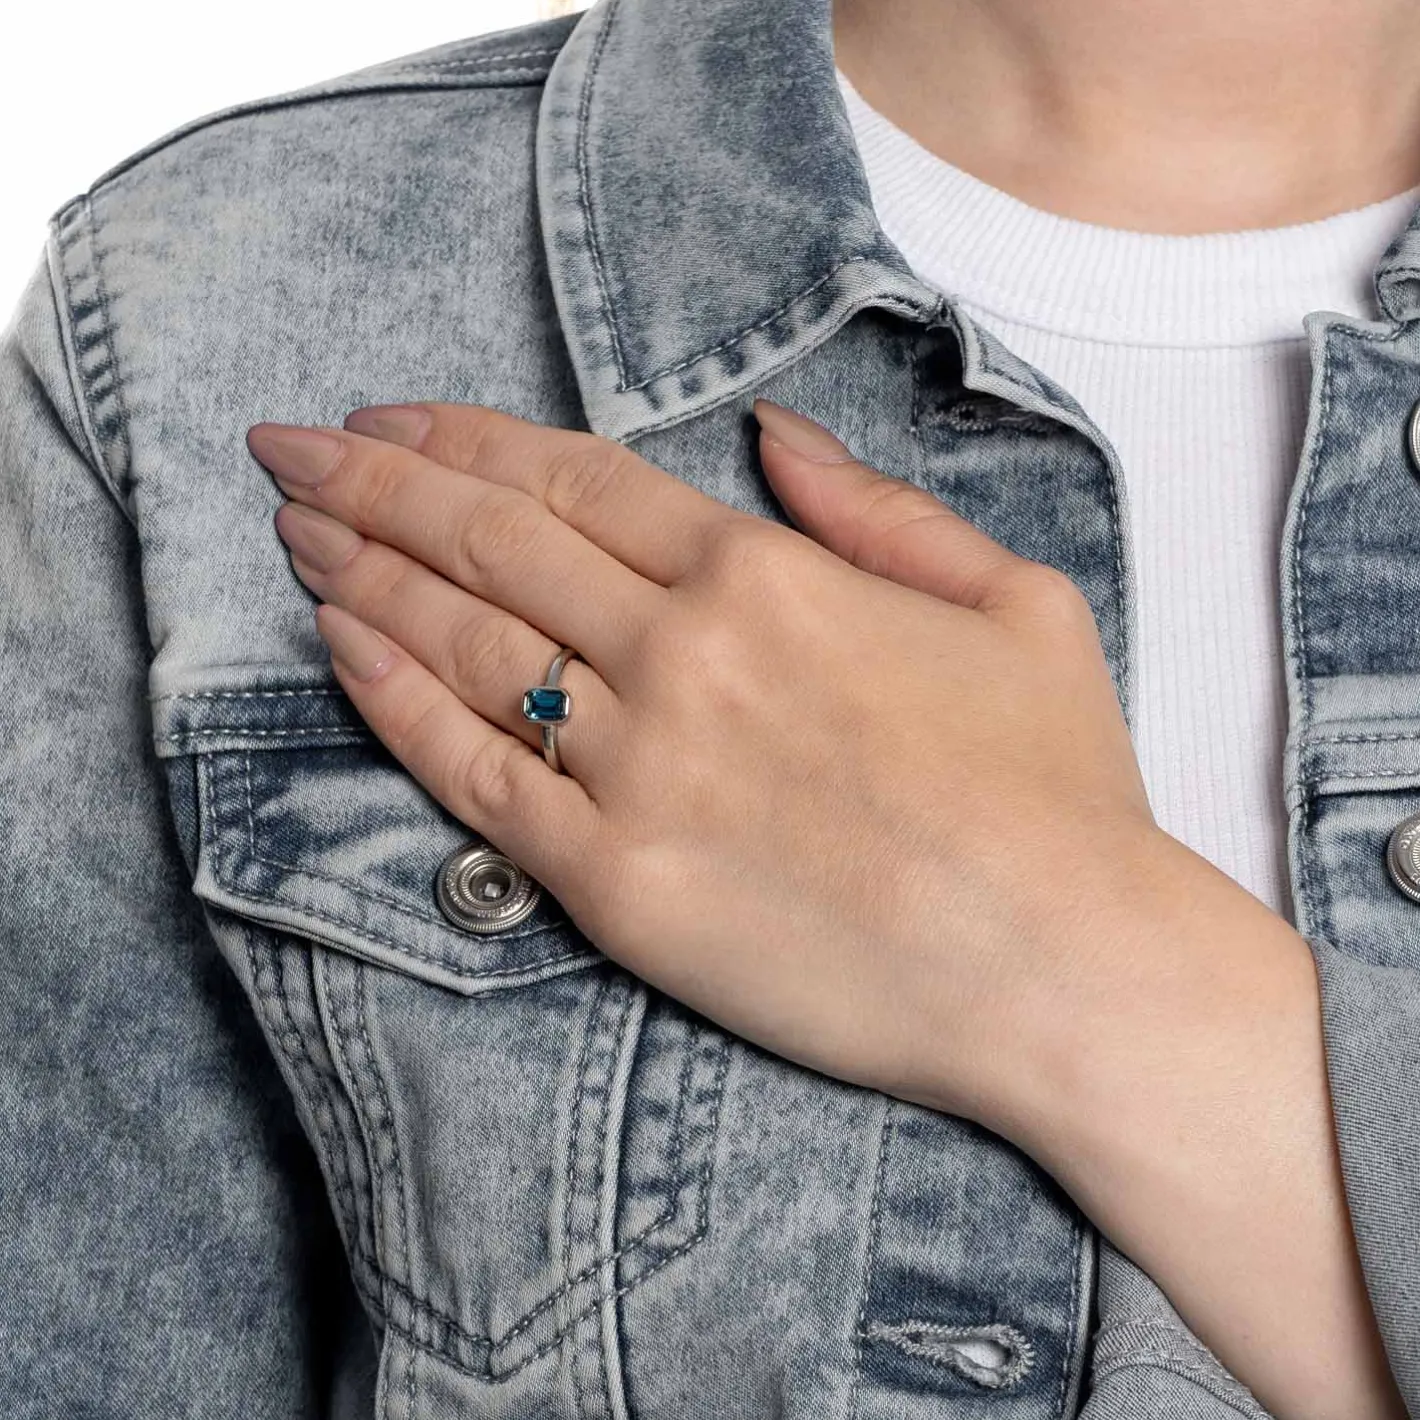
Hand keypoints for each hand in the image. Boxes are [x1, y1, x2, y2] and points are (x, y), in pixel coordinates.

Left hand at [245, 399, 1160, 1126]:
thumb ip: (883, 510)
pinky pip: (473, 779)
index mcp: (770, 578)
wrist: (1065, 969)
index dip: (466, 440)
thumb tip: (781, 435)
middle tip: (291, 450)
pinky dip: (394, 704)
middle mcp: (683, 658)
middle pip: (491, 543)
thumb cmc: (1057, 791)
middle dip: (377, 483)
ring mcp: (638, 773)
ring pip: (462, 645)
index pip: (576, 481)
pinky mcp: (613, 886)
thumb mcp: (1013, 604)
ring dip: (364, 574)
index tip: (389, 419)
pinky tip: (338, 647)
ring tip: (296, 531)